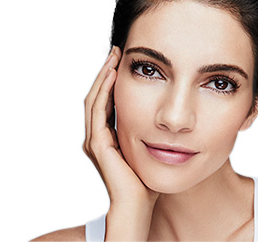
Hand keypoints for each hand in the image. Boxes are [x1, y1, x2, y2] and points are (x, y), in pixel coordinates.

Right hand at [83, 46, 158, 207]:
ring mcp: (94, 139)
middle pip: (96, 95)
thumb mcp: (148, 150)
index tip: (123, 61)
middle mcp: (96, 136)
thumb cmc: (146, 182)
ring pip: (94, 99)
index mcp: (106, 137)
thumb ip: (147, 133)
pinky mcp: (98, 144)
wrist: (138, 206)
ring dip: (102, 76)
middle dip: (105, 72)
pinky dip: (103, 91)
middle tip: (116, 51)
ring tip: (113, 57)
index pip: (106, 101)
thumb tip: (163, 117)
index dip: (112, 80)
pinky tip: (113, 75)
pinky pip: (98, 110)